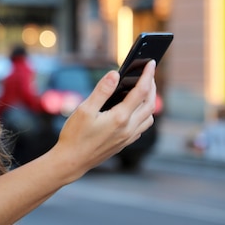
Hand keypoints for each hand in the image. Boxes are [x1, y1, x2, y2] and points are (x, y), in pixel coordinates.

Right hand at [52, 60, 156, 182]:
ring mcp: (128, 137)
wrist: (72, 161)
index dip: (147, 75)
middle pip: (150, 104)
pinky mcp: (124, 143)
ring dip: (150, 102)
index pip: (141, 91)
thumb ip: (101, 91)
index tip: (151, 63)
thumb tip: (114, 74)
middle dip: (152, 86)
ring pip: (149, 117)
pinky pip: (142, 127)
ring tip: (143, 90)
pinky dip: (144, 115)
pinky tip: (133, 110)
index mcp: (120, 118)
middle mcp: (128, 128)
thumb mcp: (84, 110)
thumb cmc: (75, 136)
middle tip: (148, 74)